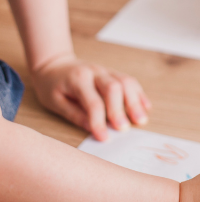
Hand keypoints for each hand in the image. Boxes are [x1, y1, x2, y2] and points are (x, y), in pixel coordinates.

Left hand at [31, 54, 150, 140]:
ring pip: (126, 82)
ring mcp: (107, 70)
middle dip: (121, 109)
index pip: (93, 102)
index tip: (104, 138)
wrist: (55, 64)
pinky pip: (130, 80)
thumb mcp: (55, 102)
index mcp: (78, 79)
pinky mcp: (113, 73)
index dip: (99, 121)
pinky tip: (145, 106)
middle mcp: (96, 72)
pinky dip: (139, 94)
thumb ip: (74, 114)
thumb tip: (92, 129)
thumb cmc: (52, 85)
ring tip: (141, 119)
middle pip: (114, 88)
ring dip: (135, 101)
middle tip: (125, 129)